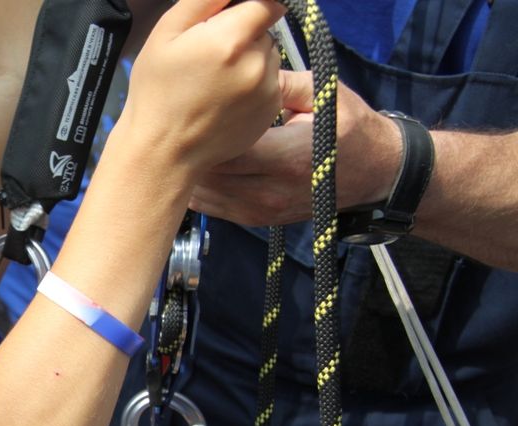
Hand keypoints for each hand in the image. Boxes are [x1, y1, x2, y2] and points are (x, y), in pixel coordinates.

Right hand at [122, 0, 285, 175]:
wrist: (163, 152)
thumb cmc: (157, 94)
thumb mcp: (166, 34)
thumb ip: (204, 1)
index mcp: (231, 39)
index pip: (266, 3)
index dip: (246, 8)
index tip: (226, 23)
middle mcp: (256, 63)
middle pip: (265, 29)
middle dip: (244, 35)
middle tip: (210, 59)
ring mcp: (266, 90)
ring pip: (269, 56)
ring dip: (249, 60)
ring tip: (215, 82)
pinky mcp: (270, 110)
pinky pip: (269, 83)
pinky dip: (252, 86)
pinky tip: (224, 99)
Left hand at [188, 72, 402, 225]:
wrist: (373, 173)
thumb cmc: (350, 130)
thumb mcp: (324, 97)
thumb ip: (281, 84)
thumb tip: (244, 75)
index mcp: (288, 157)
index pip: (228, 151)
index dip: (206, 135)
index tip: (197, 116)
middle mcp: (272, 191)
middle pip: (210, 175)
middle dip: (193, 153)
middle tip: (182, 131)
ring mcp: (263, 211)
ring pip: (206, 196)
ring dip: (192, 174)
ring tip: (187, 149)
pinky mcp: (258, 220)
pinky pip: (214, 209)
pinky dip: (201, 190)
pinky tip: (198, 169)